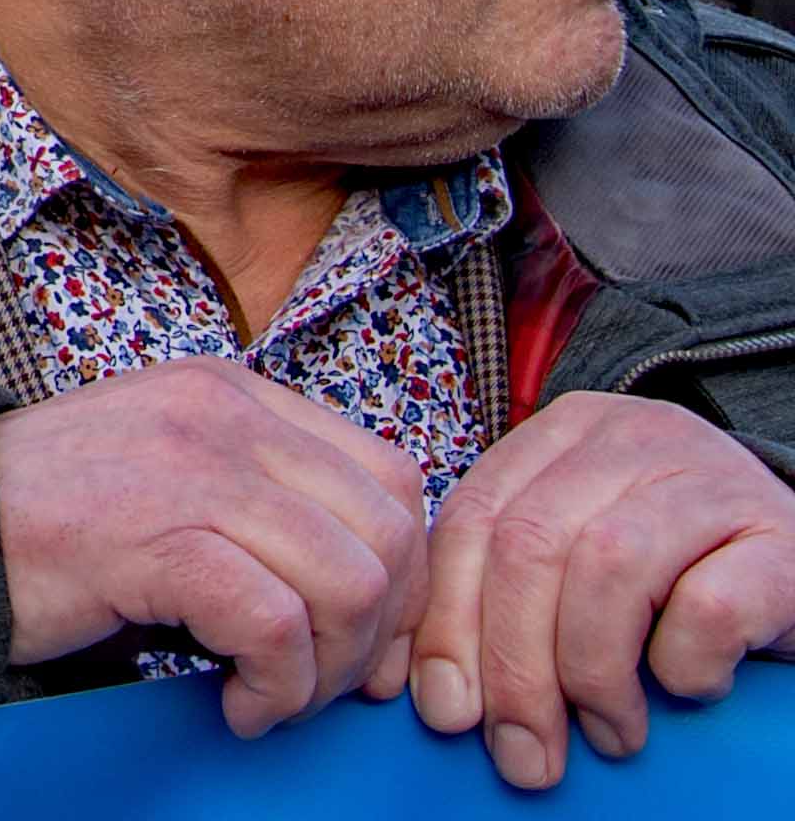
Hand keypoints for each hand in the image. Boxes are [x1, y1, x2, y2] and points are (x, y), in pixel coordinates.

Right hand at [0, 361, 432, 736]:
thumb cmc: (50, 526)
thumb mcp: (170, 476)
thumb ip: (260, 497)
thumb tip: (376, 588)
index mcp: (230, 392)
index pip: (390, 476)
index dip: (406, 575)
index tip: (366, 644)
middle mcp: (221, 413)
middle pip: (389, 531)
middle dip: (378, 632)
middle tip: (321, 684)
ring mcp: (189, 467)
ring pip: (349, 580)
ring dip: (325, 670)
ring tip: (269, 697)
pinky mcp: (155, 535)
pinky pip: (276, 626)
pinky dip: (275, 688)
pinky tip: (234, 705)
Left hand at [414, 394, 794, 786]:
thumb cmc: (680, 575)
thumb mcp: (581, 561)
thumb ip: (507, 591)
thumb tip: (430, 691)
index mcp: (563, 436)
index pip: (471, 519)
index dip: (446, 621)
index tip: (443, 709)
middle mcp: (631, 438)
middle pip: (528, 545)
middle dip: (510, 665)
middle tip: (522, 752)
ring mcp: (710, 479)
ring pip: (607, 568)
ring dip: (590, 672)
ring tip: (606, 733)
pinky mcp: (780, 537)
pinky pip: (707, 605)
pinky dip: (683, 664)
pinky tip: (683, 690)